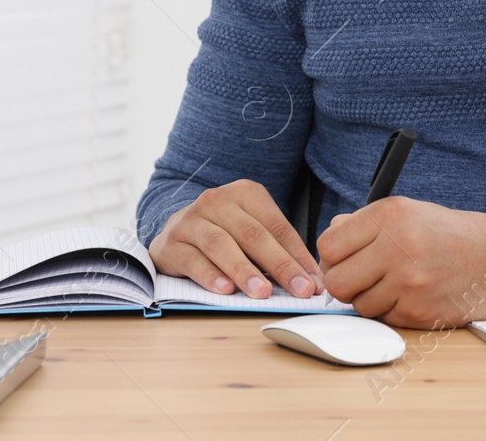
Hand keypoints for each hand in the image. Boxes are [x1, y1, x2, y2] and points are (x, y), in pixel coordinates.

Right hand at [148, 179, 324, 299]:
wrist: (173, 232)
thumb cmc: (222, 233)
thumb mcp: (250, 231)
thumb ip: (277, 250)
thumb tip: (311, 281)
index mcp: (244, 193)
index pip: (277, 227)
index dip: (299, 256)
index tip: (315, 283)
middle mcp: (216, 201)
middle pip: (253, 234)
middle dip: (280, 265)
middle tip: (300, 290)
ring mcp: (191, 221)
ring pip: (221, 245)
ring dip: (245, 270)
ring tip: (263, 292)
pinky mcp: (170, 244)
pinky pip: (192, 260)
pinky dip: (210, 275)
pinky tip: (225, 290)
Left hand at [316, 199, 485, 328]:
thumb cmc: (453, 234)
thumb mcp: (409, 212)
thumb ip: (364, 224)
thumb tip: (329, 239)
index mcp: (390, 214)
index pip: (329, 246)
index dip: (333, 257)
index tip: (345, 259)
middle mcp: (397, 245)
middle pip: (337, 282)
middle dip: (346, 283)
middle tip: (363, 278)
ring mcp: (409, 282)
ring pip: (359, 305)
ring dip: (371, 299)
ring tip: (396, 283)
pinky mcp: (421, 312)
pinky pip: (385, 319)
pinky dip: (394, 311)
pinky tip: (415, 295)